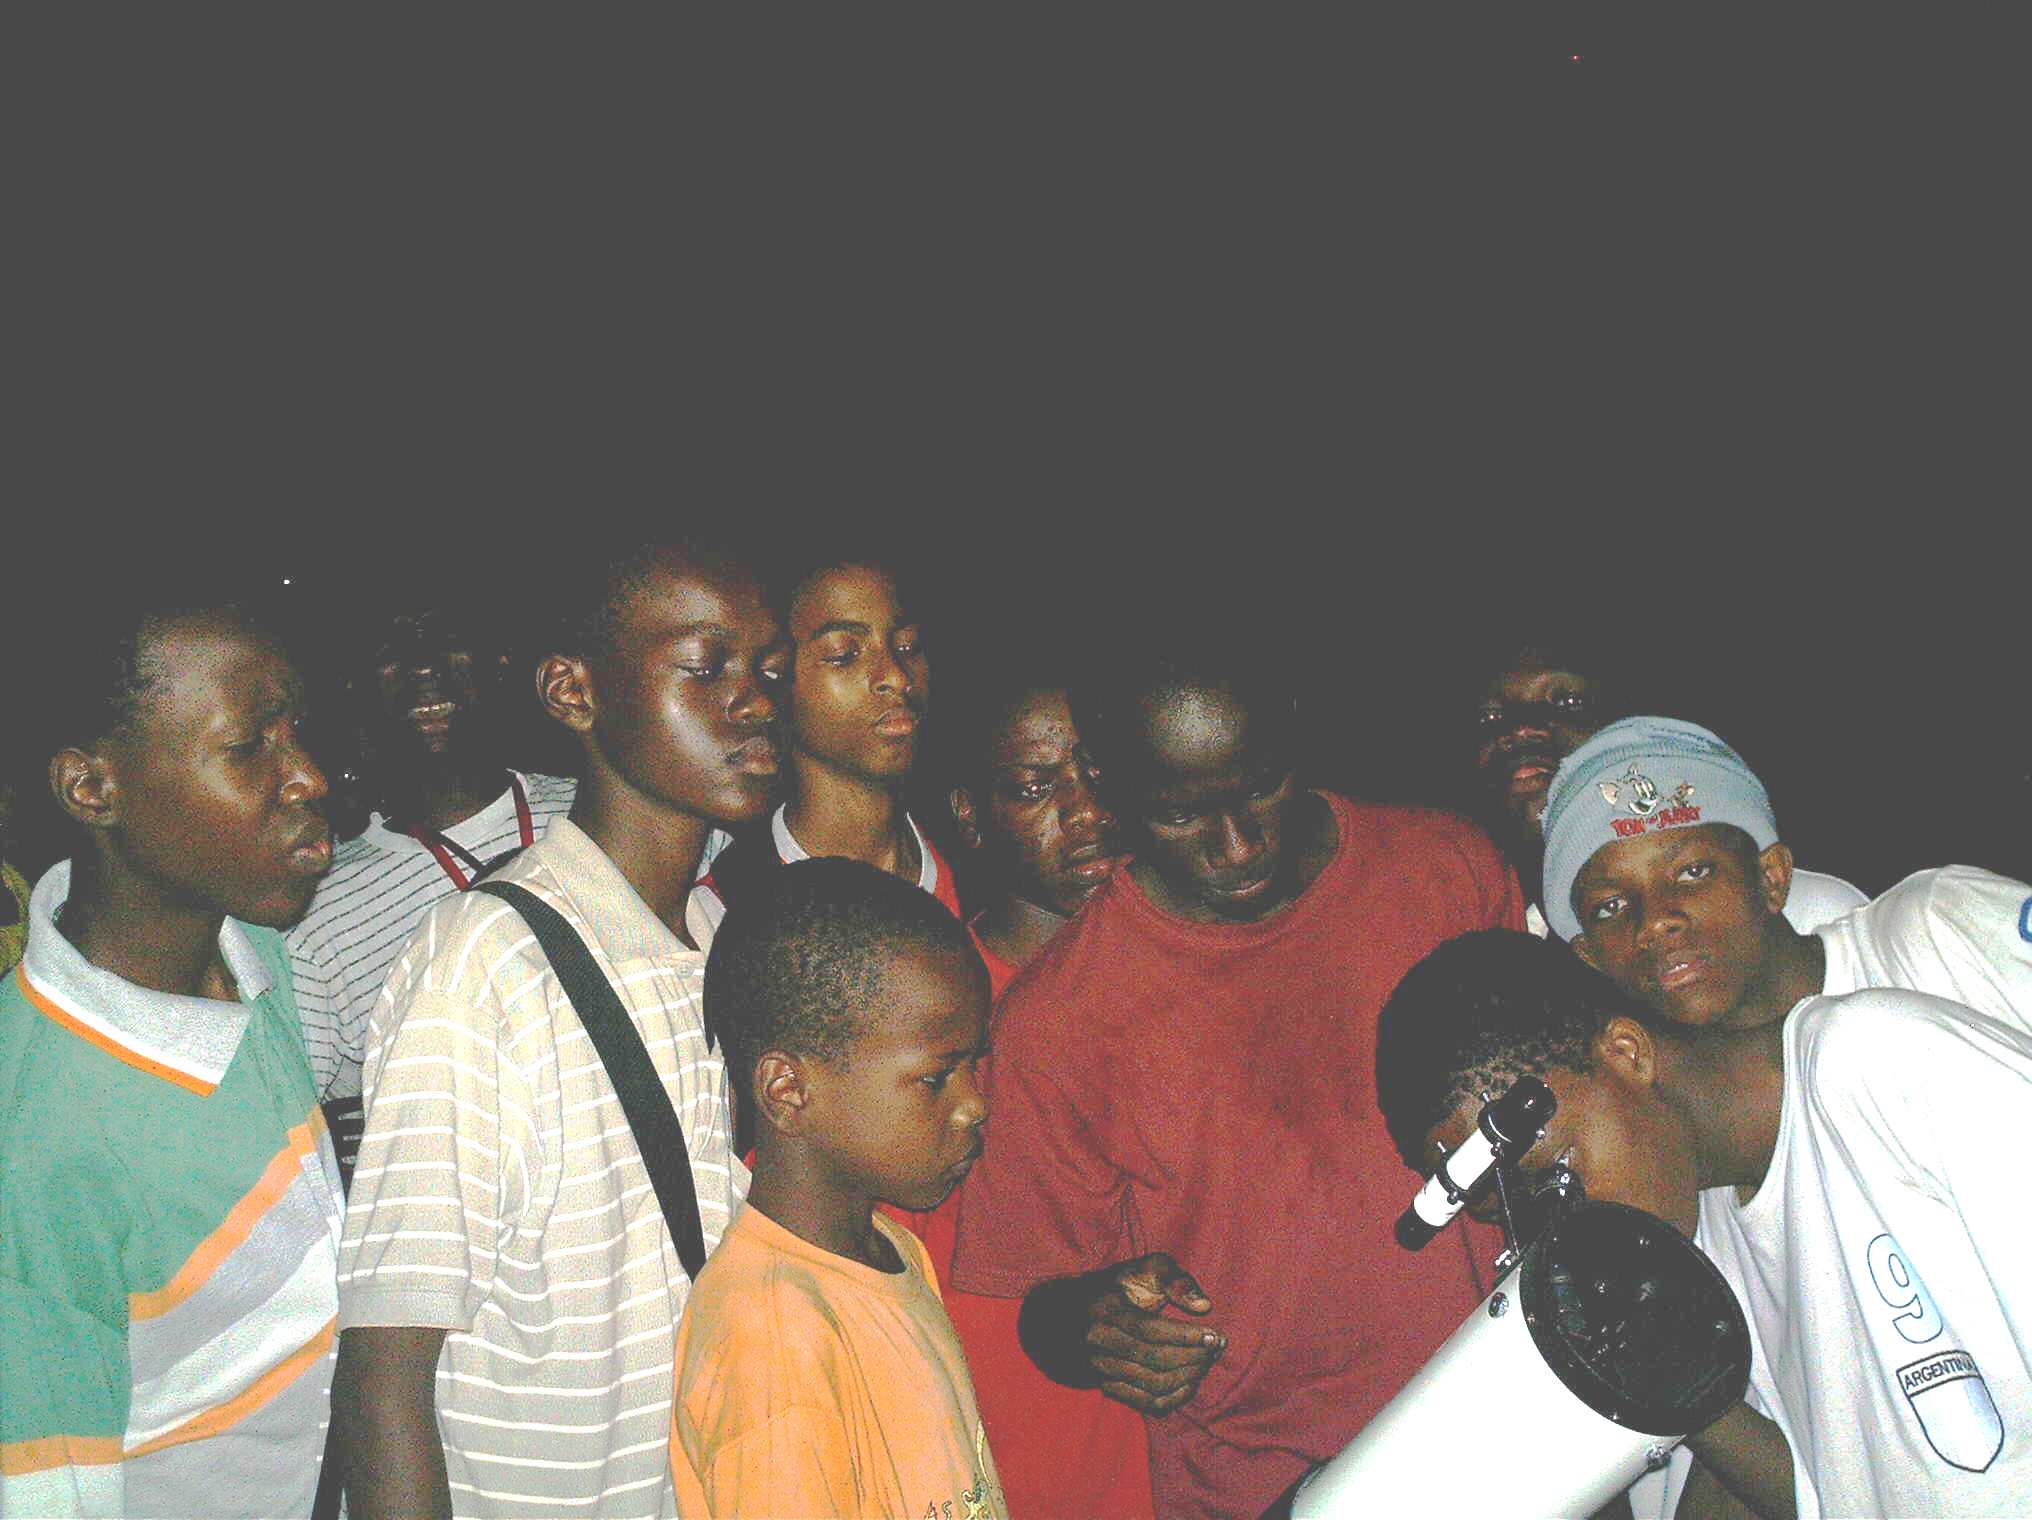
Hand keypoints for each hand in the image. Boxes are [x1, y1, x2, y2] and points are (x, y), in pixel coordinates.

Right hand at [1085, 1252, 1225, 1413]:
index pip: (1150, 1330)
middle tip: (1217, 1347)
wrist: (1071, 1314)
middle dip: (1193, 1356)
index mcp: (1105, 1309)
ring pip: (1152, 1384)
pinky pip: (1145, 1403)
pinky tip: (1191, 1382)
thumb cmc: (1118, 1287)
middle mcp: (1099, 1342)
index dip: (1186, 1336)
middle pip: (1154, 1359)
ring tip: (1207, 1361)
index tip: (1215, 1335)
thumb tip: (1204, 1306)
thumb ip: (1175, 1279)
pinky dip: (1175, 1397)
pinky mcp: (1107, 1386)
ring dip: (1188, 1376)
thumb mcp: (1142, 1269)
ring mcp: (1100, 1368)